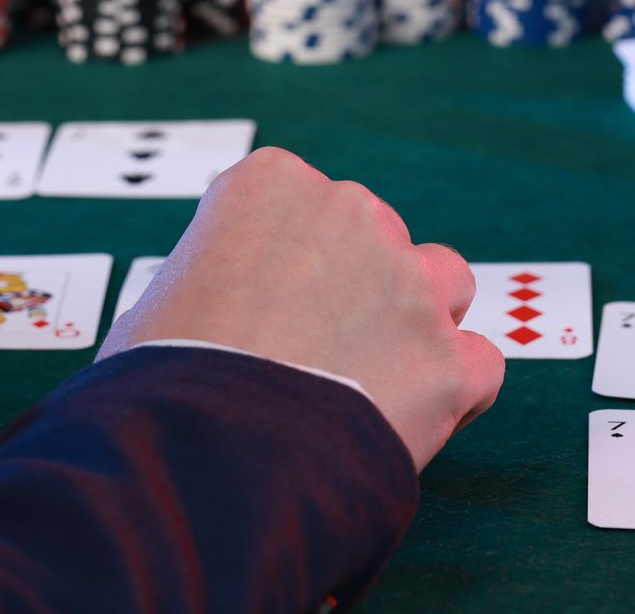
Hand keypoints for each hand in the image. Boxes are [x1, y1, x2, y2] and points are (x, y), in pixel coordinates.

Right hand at [99, 147, 502, 468]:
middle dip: (349, 285)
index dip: (276, 258)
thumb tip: (213, 318)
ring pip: (444, 281)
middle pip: (370, 235)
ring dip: (418, 318)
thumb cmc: (161, 378)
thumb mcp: (154, 302)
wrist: (207, 452)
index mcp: (270, 183)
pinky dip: (457, 390)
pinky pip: (479, 364)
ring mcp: (409, 282)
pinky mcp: (447, 360)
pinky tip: (416, 420)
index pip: (289, 201)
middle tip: (309, 351)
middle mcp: (350, 212)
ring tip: (373, 377)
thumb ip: (206, 285)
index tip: (257, 306)